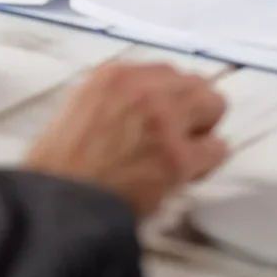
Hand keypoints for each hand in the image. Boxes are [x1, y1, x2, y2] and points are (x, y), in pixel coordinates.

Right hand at [24, 62, 228, 217]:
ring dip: (202, 130)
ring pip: (214, 105)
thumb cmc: (62, 166)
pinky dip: (206, 163)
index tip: (162, 117)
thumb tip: (155, 102)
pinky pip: (218, 149)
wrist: (58, 204)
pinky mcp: (178, 159)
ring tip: (181, 155)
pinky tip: (184, 176)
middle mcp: (142, 90)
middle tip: (178, 135)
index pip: (166, 72)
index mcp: (114, 76)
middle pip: (195, 82)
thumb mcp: (82, 108)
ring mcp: (163, 122)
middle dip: (192, 108)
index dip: (169, 98)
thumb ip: (119, 98)